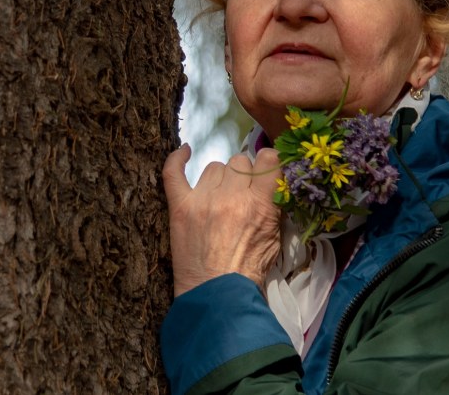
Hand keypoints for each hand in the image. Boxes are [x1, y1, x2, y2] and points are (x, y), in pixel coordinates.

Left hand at [162, 144, 282, 297]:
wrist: (217, 296)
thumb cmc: (249, 272)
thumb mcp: (275, 239)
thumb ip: (274, 207)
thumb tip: (274, 182)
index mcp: (260, 205)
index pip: (268, 160)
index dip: (268, 164)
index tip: (265, 172)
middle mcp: (231, 197)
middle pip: (239, 162)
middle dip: (243, 176)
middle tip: (241, 195)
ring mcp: (202, 200)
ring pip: (214, 167)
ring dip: (219, 179)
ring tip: (219, 199)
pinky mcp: (179, 207)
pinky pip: (173, 172)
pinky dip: (176, 159)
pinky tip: (184, 152)